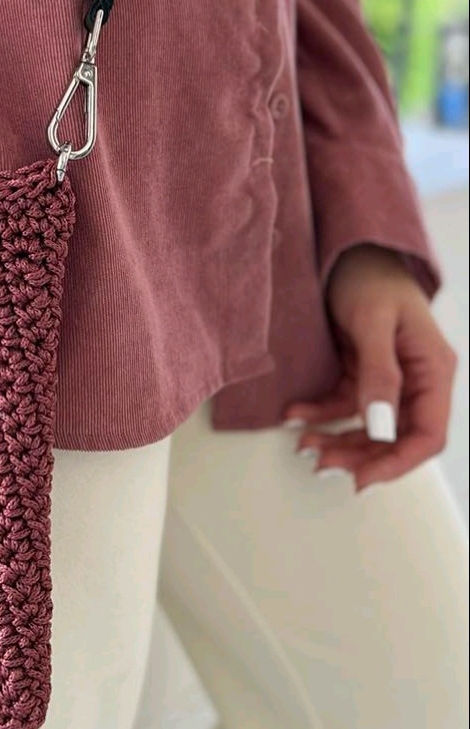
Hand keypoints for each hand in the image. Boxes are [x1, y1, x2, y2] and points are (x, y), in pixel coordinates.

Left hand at [283, 245, 456, 491]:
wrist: (348, 250)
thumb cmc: (368, 277)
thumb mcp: (372, 322)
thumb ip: (379, 374)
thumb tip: (381, 426)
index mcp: (433, 370)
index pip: (428, 434)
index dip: (397, 462)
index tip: (361, 478)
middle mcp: (416, 379)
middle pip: (396, 436)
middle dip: (359, 455)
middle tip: (319, 464)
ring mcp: (388, 377)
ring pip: (368, 426)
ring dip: (338, 440)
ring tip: (303, 446)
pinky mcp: (361, 370)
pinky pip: (343, 404)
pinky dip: (320, 414)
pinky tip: (294, 416)